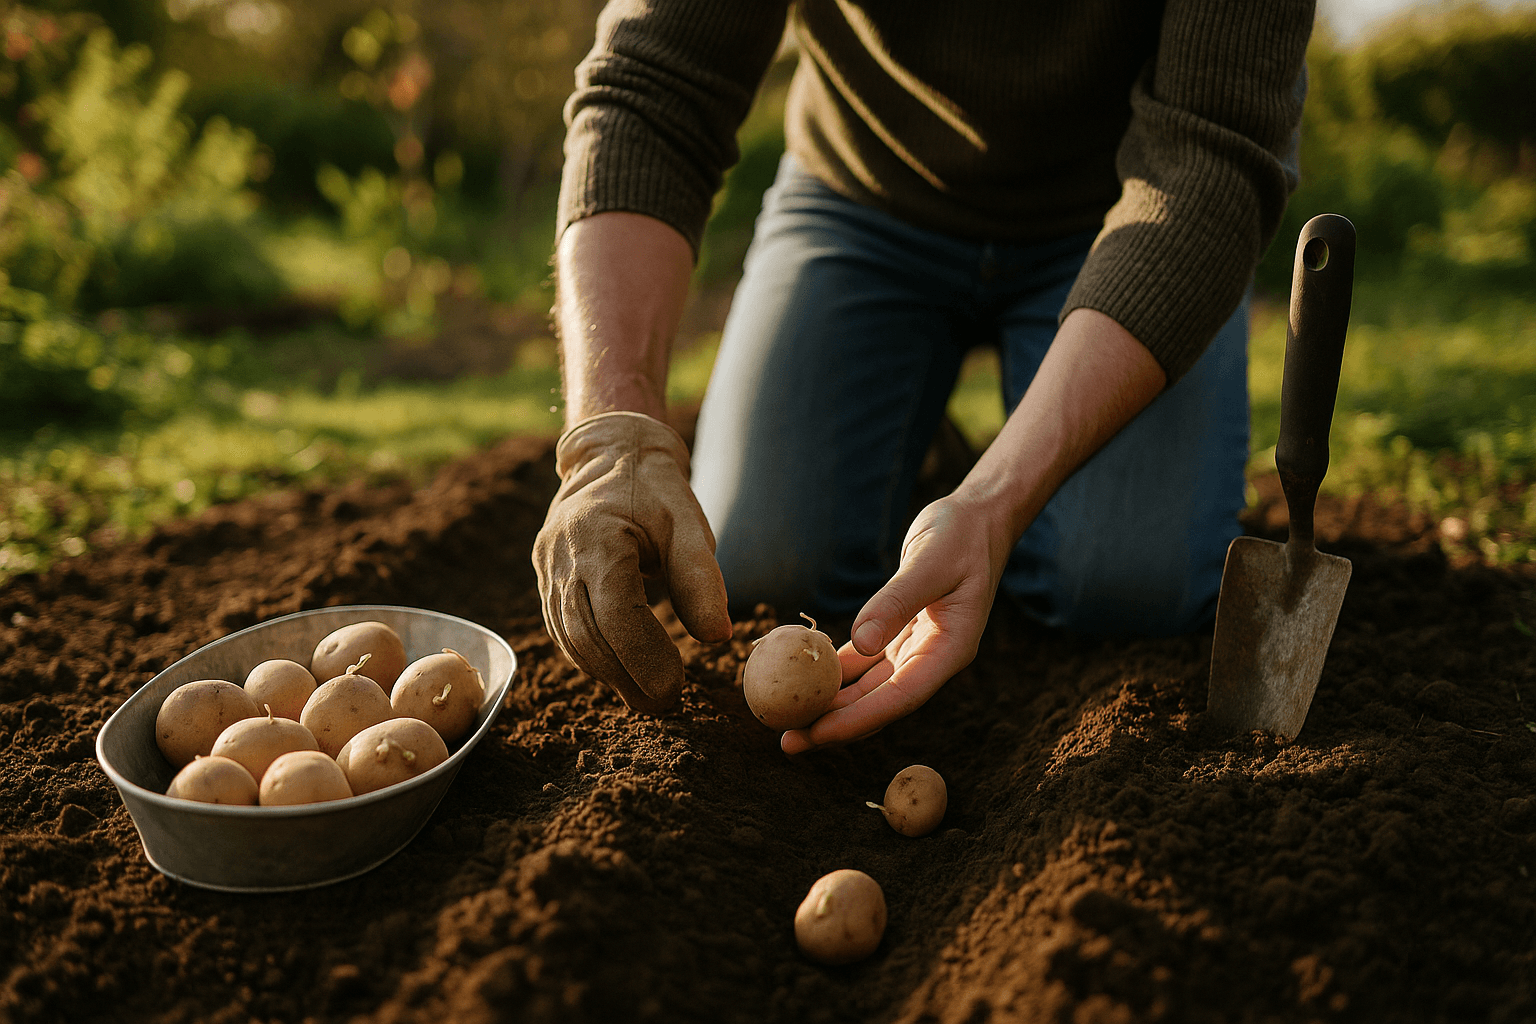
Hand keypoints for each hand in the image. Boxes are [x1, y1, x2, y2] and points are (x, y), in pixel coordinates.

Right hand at [534, 411, 731, 713]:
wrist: (609, 454)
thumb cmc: (655, 490)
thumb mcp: (688, 523)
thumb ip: (701, 578)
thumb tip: (717, 637)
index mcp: (596, 536)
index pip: (614, 612)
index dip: (642, 657)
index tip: (674, 688)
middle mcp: (561, 556)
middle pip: (587, 634)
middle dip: (626, 677)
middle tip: (665, 705)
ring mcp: (546, 568)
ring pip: (570, 637)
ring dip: (608, 673)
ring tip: (648, 697)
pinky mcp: (546, 578)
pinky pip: (563, 627)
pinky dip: (592, 656)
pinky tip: (621, 672)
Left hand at [780, 494, 1009, 753]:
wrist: (978, 518)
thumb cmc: (961, 536)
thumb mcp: (931, 562)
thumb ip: (897, 601)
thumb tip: (860, 641)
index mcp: (951, 650)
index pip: (900, 697)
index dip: (858, 720)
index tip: (818, 733)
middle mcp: (933, 658)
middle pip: (880, 703)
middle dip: (836, 724)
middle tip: (789, 742)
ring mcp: (916, 648)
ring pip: (869, 688)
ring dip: (832, 704)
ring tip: (789, 719)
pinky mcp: (900, 633)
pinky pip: (863, 662)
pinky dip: (836, 672)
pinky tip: (804, 679)